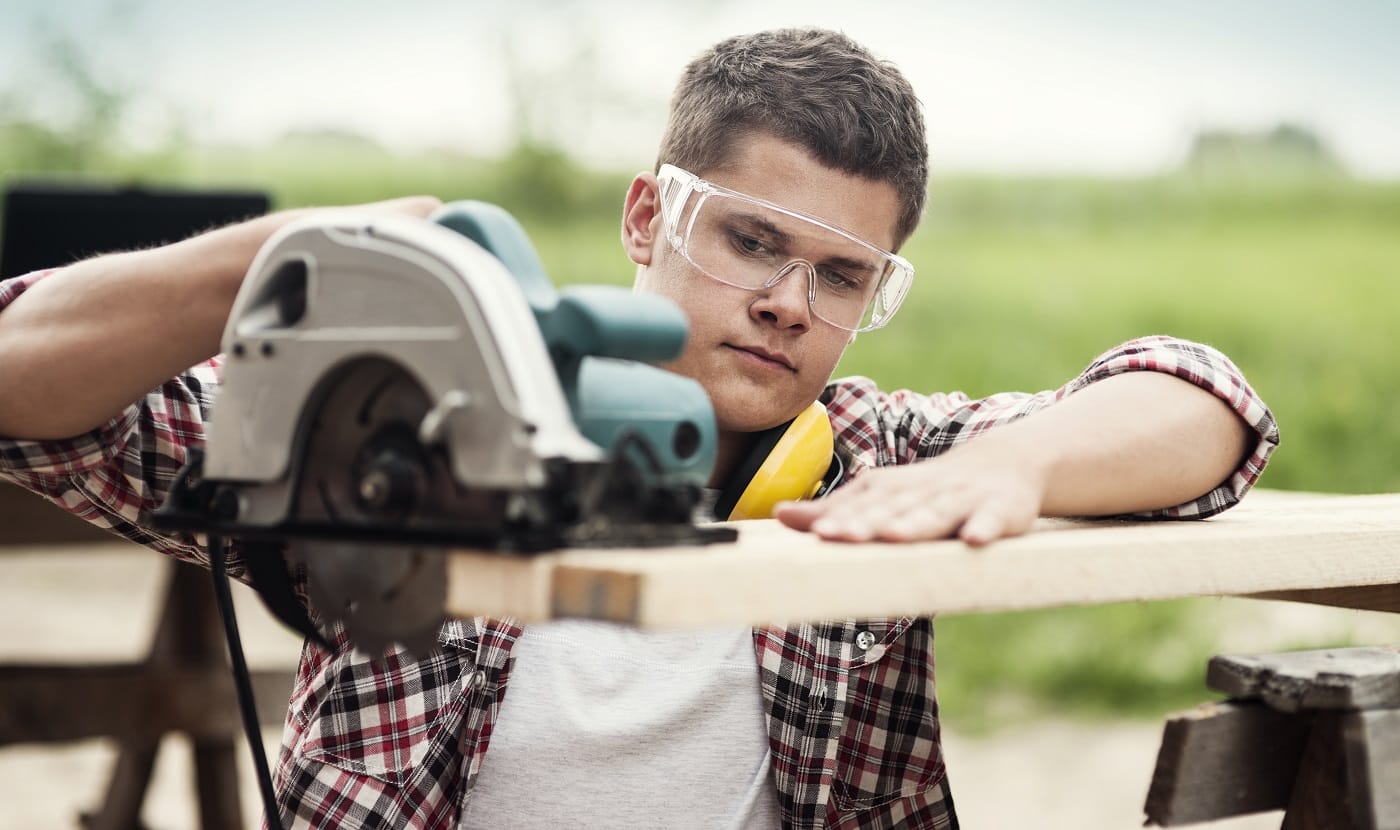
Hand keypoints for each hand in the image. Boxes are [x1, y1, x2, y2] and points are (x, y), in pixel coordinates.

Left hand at [772, 437, 1047, 545]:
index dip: (836, 514)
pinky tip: (974, 540)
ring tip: (892, 536)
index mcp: (894, 488)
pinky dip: (983, 528)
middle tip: (832, 536)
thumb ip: (836, 509)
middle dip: (863, 522)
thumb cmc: (931, 491)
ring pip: (935, 513)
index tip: (807, 528)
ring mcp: (962, 500)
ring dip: (914, 524)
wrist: (1005, 463)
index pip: (860, 501)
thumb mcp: (885, 497)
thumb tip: (778, 515)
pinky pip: (991, 520)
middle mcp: (923, 490)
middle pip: (890, 508)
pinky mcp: (999, 510)